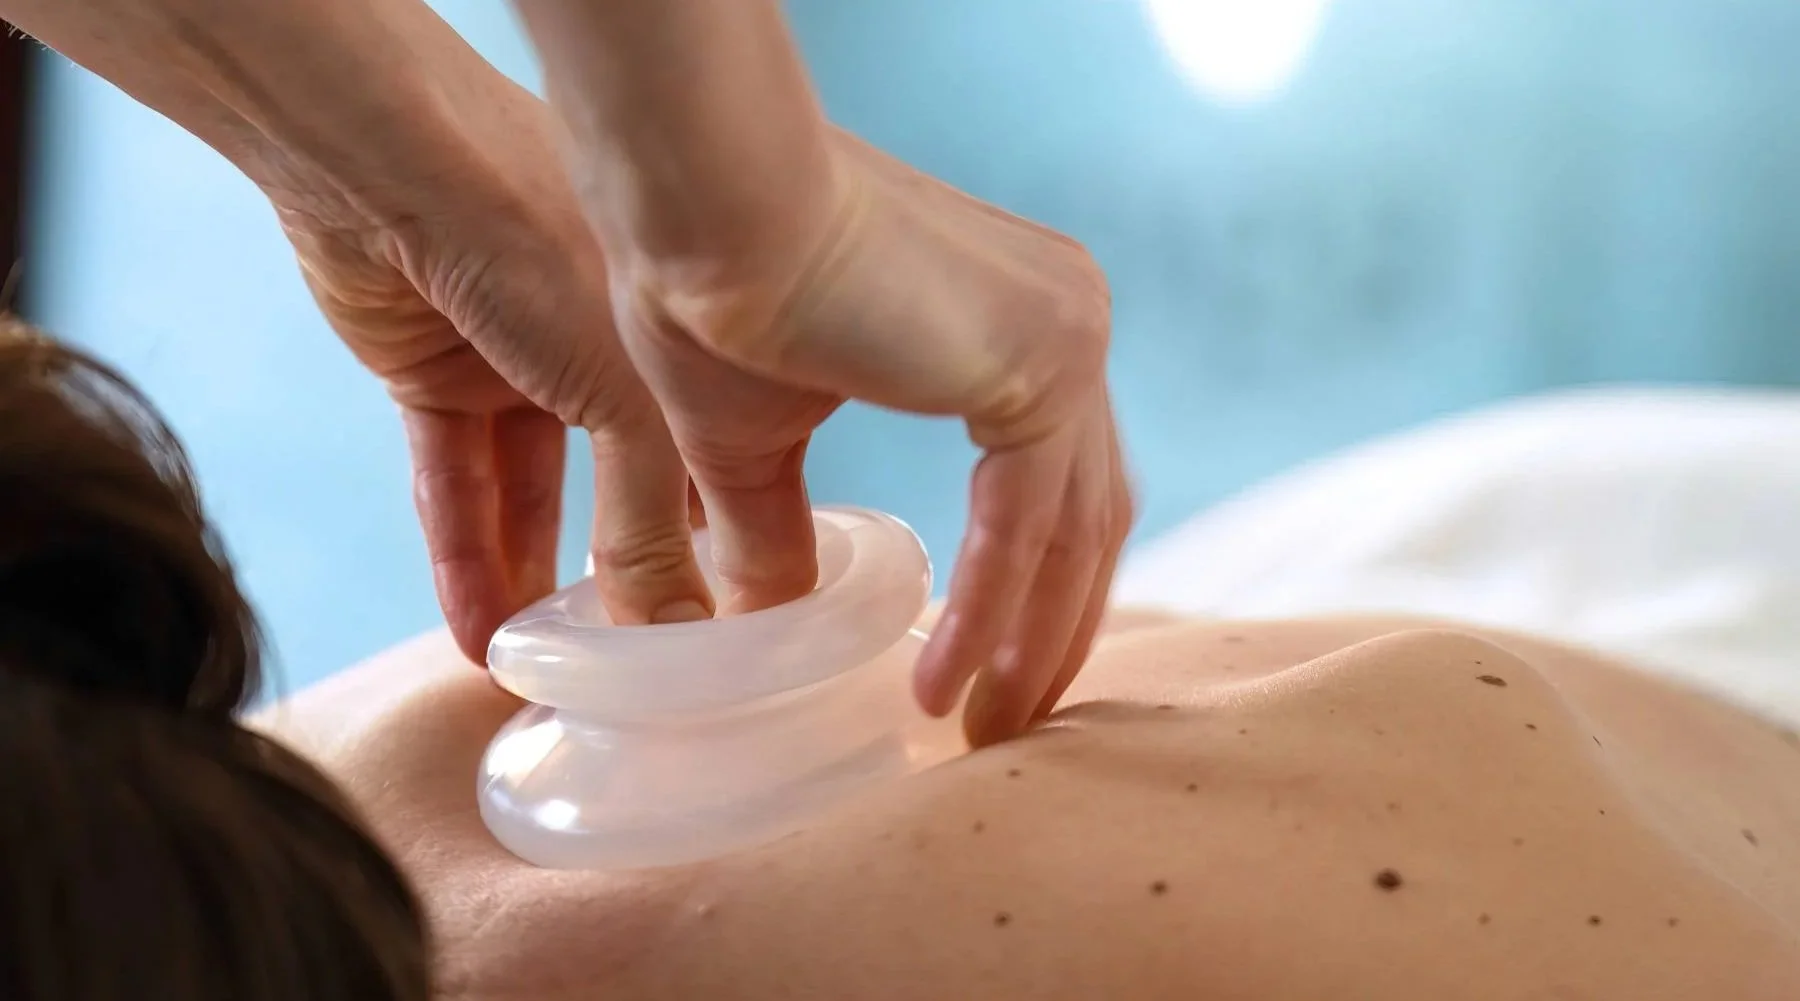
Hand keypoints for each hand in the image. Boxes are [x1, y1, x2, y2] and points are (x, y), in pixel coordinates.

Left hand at [269, 79, 715, 661]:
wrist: (402, 172)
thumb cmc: (554, 252)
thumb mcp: (631, 404)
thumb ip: (648, 522)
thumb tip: (674, 624)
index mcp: (676, 330)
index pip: (709, 455)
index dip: (715, 537)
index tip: (720, 620)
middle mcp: (605, 344)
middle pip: (618, 479)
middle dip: (617, 566)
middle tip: (628, 653)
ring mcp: (516, 357)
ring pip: (529, 487)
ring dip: (528, 573)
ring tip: (536, 668)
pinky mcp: (432, 374)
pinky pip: (453, 479)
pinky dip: (461, 551)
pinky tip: (472, 632)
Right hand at [609, 129, 1133, 745]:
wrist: (701, 198)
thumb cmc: (710, 291)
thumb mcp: (752, 445)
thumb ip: (784, 533)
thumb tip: (770, 625)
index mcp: (1011, 324)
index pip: (1054, 485)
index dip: (1026, 592)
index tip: (985, 678)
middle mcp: (1062, 319)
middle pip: (1086, 514)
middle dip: (1045, 631)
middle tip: (1001, 726)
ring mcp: (1067, 328)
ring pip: (1074, 527)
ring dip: (1028, 639)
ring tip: (980, 731)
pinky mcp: (1044, 353)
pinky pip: (1031, 518)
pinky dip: (992, 609)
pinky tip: (945, 683)